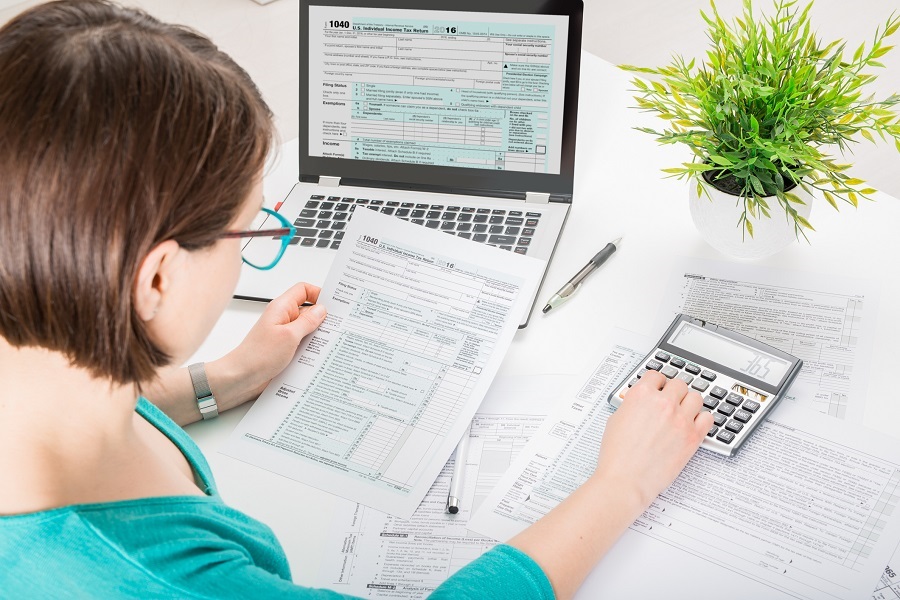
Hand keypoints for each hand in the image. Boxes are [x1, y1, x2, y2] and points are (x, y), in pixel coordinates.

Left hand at [215, 282, 326, 403]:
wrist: (241, 378)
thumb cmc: (257, 356)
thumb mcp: (289, 336)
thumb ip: (307, 321)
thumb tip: (321, 310)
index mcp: (281, 308)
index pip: (303, 290)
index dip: (319, 293)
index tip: (333, 304)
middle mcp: (282, 318)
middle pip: (307, 309)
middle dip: (322, 317)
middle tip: (336, 325)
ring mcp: (283, 333)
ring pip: (307, 328)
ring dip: (317, 335)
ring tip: (326, 342)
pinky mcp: (284, 348)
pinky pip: (302, 342)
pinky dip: (311, 347)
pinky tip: (316, 354)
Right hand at [594, 370, 711, 507]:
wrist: (626, 479)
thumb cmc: (617, 455)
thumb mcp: (616, 420)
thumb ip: (632, 406)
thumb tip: (639, 404)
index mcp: (641, 395)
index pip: (656, 375)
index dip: (657, 382)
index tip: (658, 387)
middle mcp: (663, 403)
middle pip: (679, 384)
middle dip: (674, 391)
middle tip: (670, 400)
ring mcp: (680, 419)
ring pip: (696, 397)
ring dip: (689, 402)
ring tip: (683, 411)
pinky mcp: (692, 436)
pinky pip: (708, 418)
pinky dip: (702, 419)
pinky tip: (693, 424)